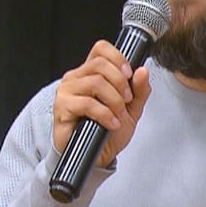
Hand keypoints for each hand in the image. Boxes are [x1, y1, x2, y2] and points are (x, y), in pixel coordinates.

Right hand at [52, 40, 152, 167]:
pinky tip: (111, 123)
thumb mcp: (131, 109)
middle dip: (120, 83)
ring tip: (119, 115)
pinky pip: (88, 104)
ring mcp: (67, 91)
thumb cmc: (108, 131)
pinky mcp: (62, 107)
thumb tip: (142, 71)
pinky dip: (105, 114)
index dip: (118, 58)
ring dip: (114, 101)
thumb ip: (139, 90)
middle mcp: (76, 78)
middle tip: (127, 101)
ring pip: (96, 83)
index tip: (129, 74)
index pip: (101, 49)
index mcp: (91, 72)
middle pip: (100, 65)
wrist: (97, 157)